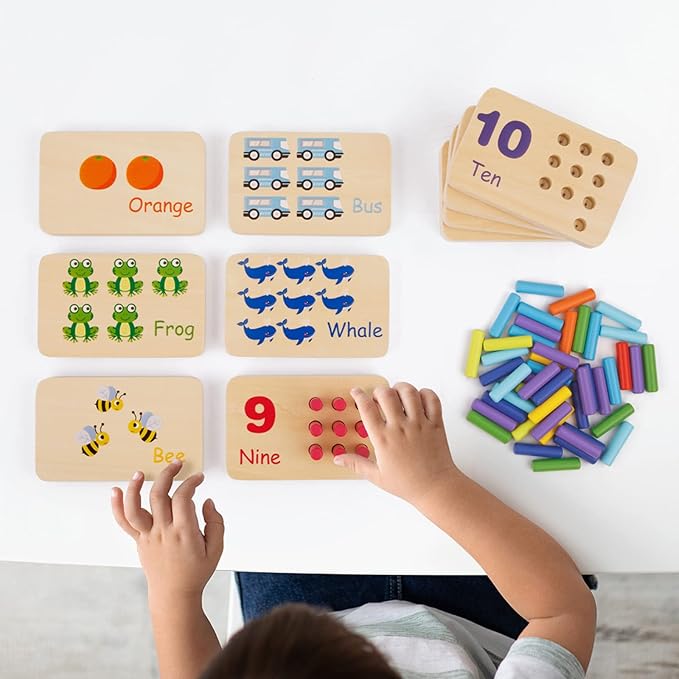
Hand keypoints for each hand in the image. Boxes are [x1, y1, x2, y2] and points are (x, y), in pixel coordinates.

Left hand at [111, 460, 223, 600]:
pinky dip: (116, 507)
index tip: (198, 478)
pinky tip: (115, 492)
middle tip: (177, 464)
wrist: (174, 595)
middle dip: (168, 474)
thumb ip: (216, 523)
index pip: (184, 498)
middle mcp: (163, 532)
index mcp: (184, 533)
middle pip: (159, 496)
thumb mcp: (216, 549)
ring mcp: (148, 536)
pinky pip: (124, 522)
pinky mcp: (139, 541)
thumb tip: (207, 502)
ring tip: (140, 473)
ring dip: (135, 488)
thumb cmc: (196, 572)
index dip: (191, 483)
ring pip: (135, 508)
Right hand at [334, 382, 458, 504]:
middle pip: (385, 394)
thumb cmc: (408, 484)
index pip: (366, 408)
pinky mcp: (436, 424)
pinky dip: (425, 393)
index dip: (359, 396)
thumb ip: (356, 464)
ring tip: (398, 394)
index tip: (357, 392)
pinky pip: (432, 399)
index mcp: (383, 439)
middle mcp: (401, 428)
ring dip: (401, 388)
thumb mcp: (377, 476)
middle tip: (378, 396)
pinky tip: (419, 399)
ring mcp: (420, 424)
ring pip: (409, 392)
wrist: (435, 488)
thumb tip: (338, 458)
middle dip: (378, 391)